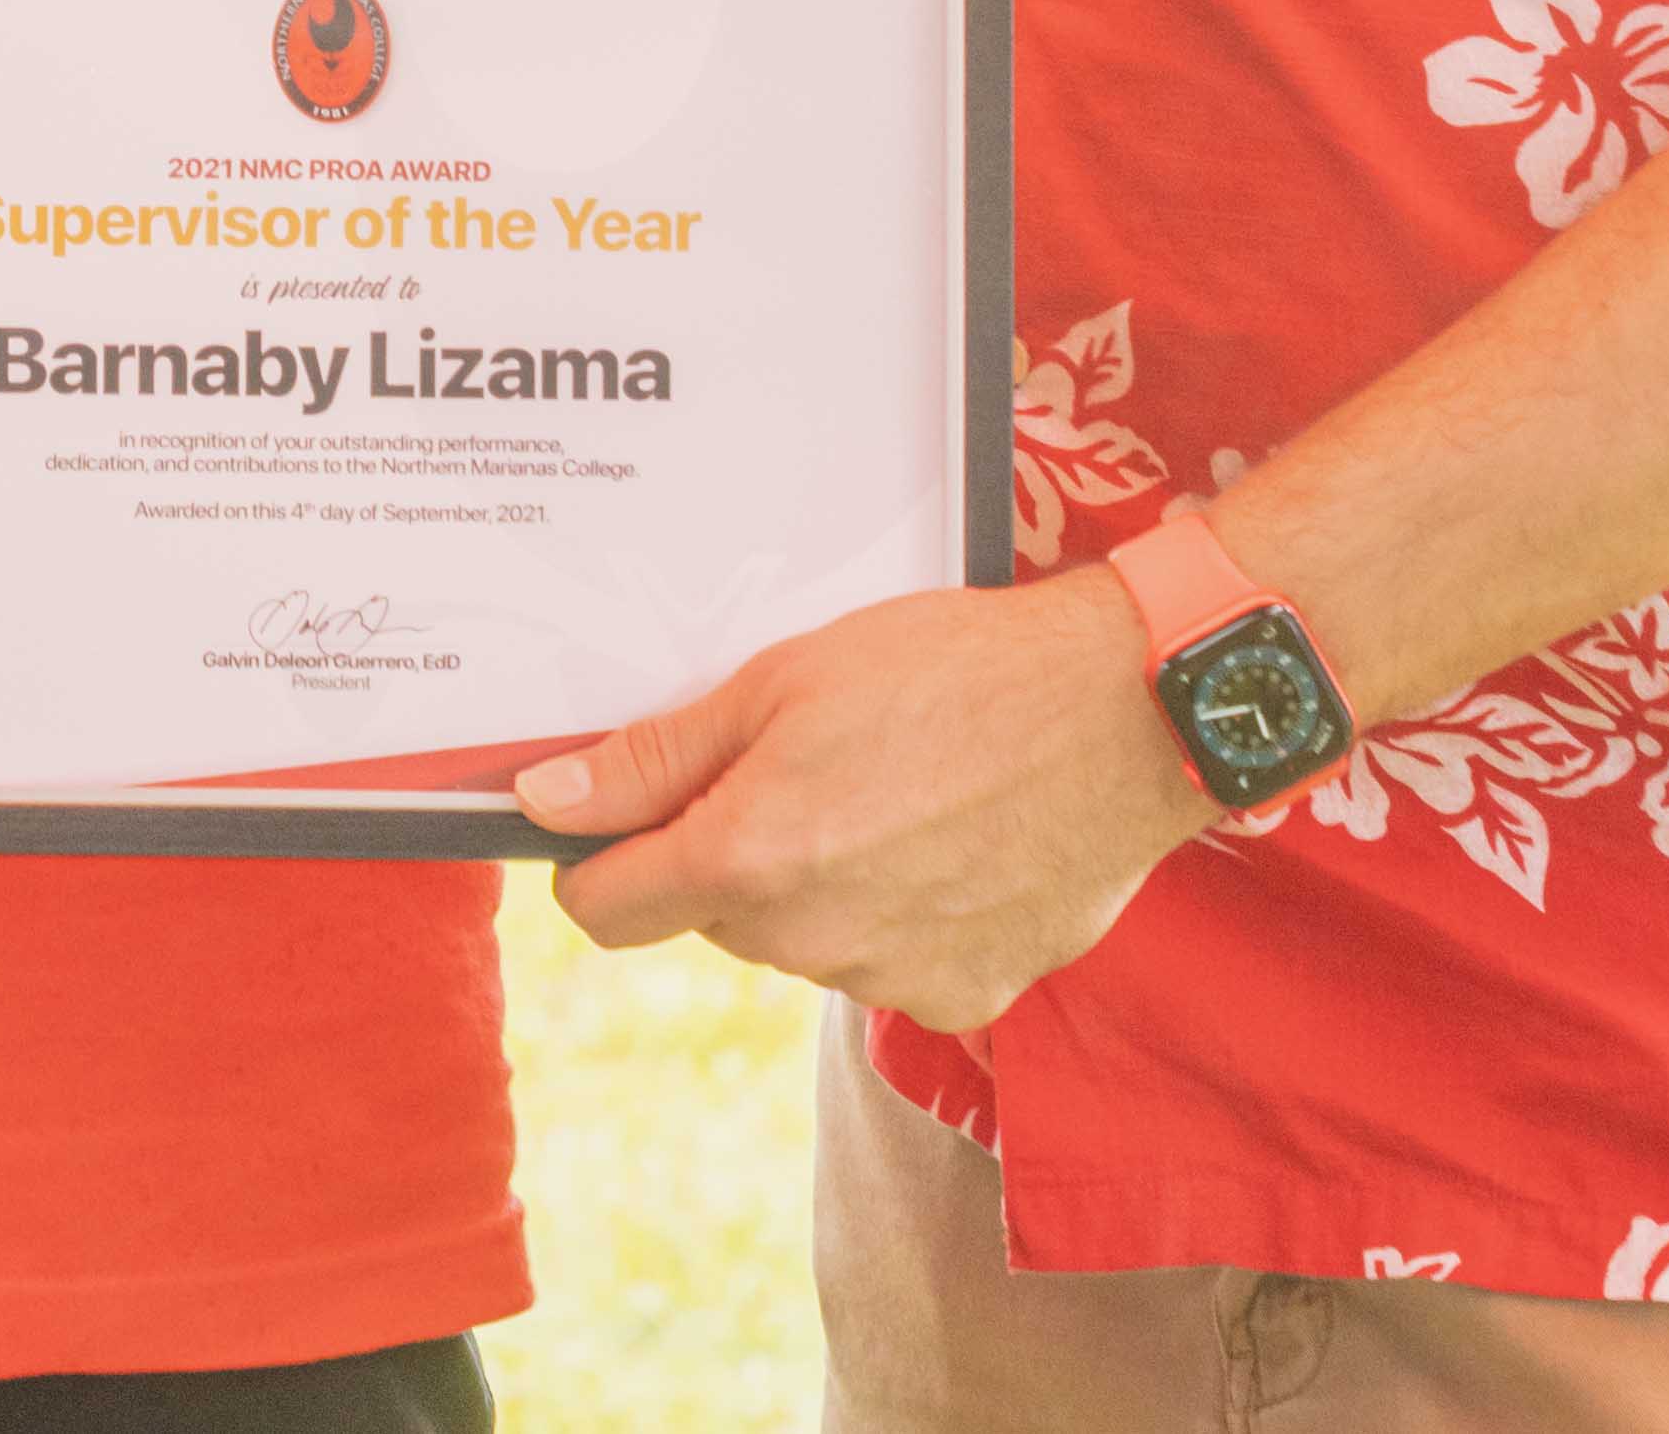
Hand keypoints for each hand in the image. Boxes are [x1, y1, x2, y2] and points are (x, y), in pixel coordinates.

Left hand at [510, 575, 1220, 1031]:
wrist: (1125, 712)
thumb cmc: (954, 671)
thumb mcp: (782, 681)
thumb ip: (655, 757)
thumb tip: (543, 801)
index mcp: (749, 859)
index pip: (608, 909)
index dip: (600, 858)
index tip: (625, 819)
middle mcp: (812, 942)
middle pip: (712, 916)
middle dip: (730, 851)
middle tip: (807, 763)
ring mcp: (892, 980)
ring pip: (802, 941)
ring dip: (818, 885)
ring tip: (896, 790)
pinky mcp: (966, 997)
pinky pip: (888, 963)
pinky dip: (900, 915)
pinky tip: (950, 841)